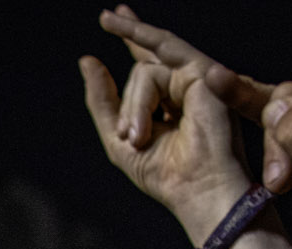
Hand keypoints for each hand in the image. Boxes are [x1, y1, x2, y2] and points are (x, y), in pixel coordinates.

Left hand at [81, 7, 254, 240]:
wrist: (198, 189)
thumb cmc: (164, 175)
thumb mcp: (118, 138)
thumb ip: (102, 101)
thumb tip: (87, 60)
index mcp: (169, 101)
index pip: (147, 62)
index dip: (130, 35)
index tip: (110, 16)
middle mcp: (185, 85)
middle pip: (138, 73)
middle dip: (128, 107)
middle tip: (134, 139)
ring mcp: (197, 78)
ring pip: (145, 70)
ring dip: (136, 106)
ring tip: (140, 136)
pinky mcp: (204, 71)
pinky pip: (161, 52)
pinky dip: (140, 45)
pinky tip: (119, 27)